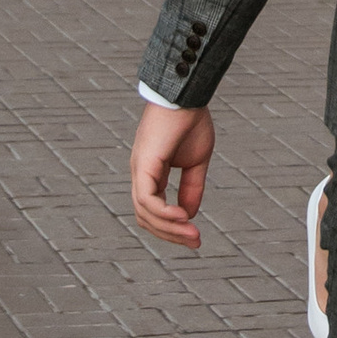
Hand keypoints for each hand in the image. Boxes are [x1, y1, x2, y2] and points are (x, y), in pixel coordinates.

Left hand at [132, 101, 215, 248]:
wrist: (186, 95)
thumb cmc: (190, 122)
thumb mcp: (195, 161)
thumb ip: (191, 187)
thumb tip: (188, 215)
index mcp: (151, 173)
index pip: (154, 211)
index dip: (172, 228)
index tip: (196, 238)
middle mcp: (140, 174)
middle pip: (146, 218)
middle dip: (171, 234)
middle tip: (196, 242)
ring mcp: (139, 170)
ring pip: (145, 213)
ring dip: (170, 228)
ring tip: (193, 234)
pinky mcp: (144, 165)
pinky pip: (148, 200)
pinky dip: (164, 214)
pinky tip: (184, 217)